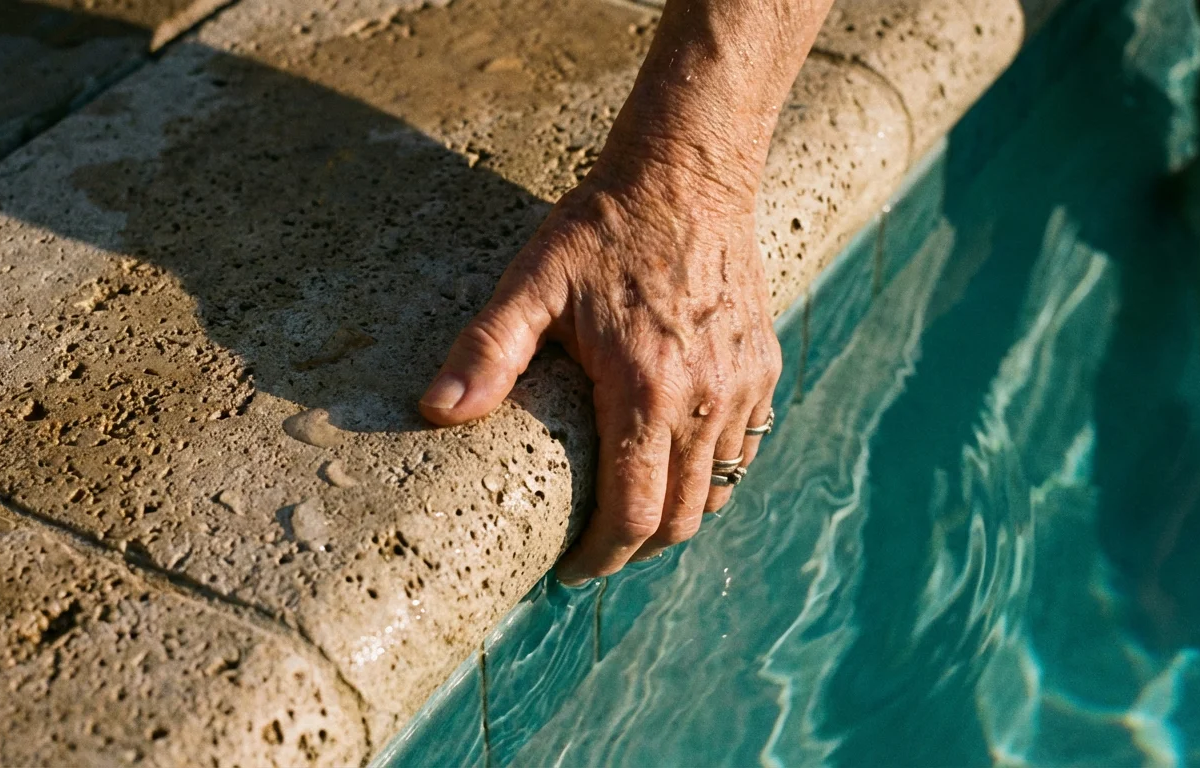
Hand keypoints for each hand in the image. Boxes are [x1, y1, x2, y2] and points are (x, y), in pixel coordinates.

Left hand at [419, 156, 780, 581]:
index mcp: (646, 393)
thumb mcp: (532, 284)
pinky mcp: (764, 366)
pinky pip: (744, 446)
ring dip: (677, 512)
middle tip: (596, 552)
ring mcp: (742, 386)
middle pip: (683, 520)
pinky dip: (712, 470)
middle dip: (638, 550)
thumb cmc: (603, 228)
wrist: (688, 174)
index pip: (634, 516)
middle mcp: (705, 400)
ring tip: (632, 510)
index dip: (601, 558)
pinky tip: (675, 458)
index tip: (570, 571)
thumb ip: (486, 352)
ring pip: (719, 488)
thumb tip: (435, 412)